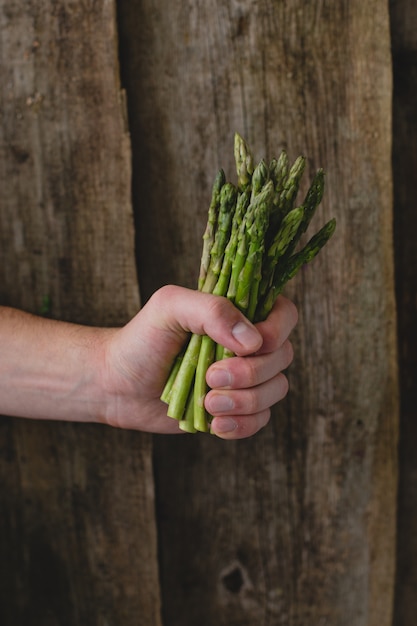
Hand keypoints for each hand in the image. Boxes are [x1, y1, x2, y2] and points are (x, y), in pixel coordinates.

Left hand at [101, 285, 297, 438]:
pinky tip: (215, 424)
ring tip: (208, 403)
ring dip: (245, 401)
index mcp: (239, 313)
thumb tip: (253, 341)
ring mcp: (245, 378)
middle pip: (282, 357)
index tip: (249, 346)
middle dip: (251, 373)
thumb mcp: (170, 308)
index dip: (276, 331)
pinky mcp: (237, 409)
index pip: (284, 315)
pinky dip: (242, 425)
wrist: (118, 384)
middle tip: (211, 376)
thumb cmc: (143, 338)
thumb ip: (211, 310)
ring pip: (276, 390)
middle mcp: (249, 344)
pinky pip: (261, 419)